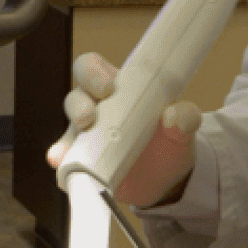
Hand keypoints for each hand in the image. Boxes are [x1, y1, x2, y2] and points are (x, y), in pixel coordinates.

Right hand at [46, 52, 201, 206]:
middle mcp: (98, 108)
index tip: (106, 87)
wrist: (167, 179)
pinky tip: (60, 162)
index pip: (94, 68)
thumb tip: (175, 115)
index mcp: (119, 89)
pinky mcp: (83, 161)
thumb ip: (187, 118)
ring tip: (71, 148)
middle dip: (78, 104)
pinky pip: (66, 157)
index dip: (93, 72)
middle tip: (89, 117)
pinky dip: (61, 158)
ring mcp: (87, 136)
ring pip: (69, 128)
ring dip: (67, 135)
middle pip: (76, 96)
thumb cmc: (170, 143)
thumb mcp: (184, 129)